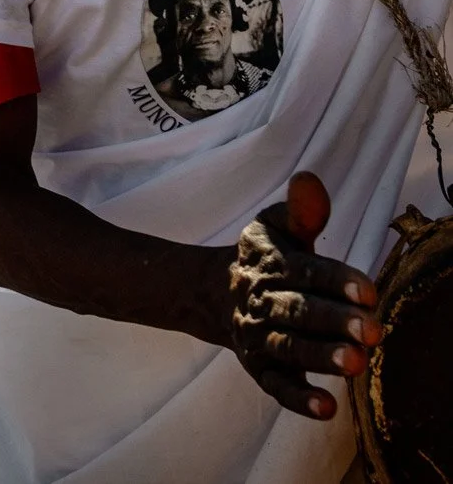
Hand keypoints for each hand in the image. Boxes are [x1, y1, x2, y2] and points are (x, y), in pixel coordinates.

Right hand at [225, 172, 381, 418]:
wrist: (213, 292)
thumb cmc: (266, 260)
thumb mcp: (275, 229)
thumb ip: (300, 211)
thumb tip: (309, 180)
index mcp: (269, 263)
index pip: (305, 271)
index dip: (337, 280)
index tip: (370, 291)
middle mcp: (261, 300)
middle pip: (297, 311)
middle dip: (334, 321)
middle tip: (373, 331)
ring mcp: (257, 336)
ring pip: (287, 347)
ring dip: (320, 356)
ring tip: (356, 364)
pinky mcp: (257, 367)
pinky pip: (274, 385)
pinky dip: (298, 398)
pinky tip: (327, 407)